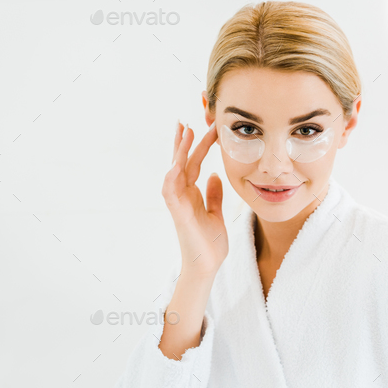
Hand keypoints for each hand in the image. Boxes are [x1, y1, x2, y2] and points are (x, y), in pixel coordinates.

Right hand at [162, 121, 227, 277]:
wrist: (207, 266)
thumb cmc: (210, 243)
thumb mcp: (216, 213)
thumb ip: (214, 195)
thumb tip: (215, 175)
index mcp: (192, 194)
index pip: (194, 164)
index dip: (198, 146)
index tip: (205, 128)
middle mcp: (183, 196)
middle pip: (183, 163)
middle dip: (185, 142)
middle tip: (189, 121)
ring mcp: (179, 204)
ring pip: (175, 172)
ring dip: (179, 152)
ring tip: (184, 132)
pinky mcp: (179, 215)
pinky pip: (171, 192)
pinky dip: (172, 177)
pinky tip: (176, 163)